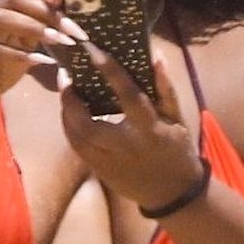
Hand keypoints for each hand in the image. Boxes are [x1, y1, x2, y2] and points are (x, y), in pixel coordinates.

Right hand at [0, 0, 78, 119]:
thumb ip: (40, 24)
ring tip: (60, 40)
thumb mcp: (26, 44)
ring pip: (2, 18)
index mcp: (2, 9)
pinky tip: (41, 60)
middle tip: (73, 28)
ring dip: (34, 27)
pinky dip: (18, 54)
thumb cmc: (0, 68)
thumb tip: (62, 2)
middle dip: (46, 10)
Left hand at [58, 43, 201, 211]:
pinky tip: (70, 112)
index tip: (91, 49)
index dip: (110, 71)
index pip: (128, 95)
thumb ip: (165, 88)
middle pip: (87, 123)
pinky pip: (77, 147)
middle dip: (70, 99)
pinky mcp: (100, 172)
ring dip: (66, 112)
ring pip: (76, 137)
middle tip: (66, 76)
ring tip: (65, 90)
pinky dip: (69, 127)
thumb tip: (155, 56)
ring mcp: (109, 163)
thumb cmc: (177, 150)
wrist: (173, 194)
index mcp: (149, 130)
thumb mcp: (178, 118)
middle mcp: (125, 147)